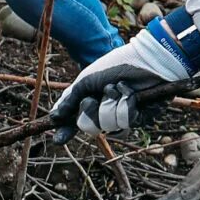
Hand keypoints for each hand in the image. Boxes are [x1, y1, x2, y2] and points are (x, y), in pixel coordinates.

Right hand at [51, 19, 196, 137]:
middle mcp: (106, 110)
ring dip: (111, 105)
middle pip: (90, 128)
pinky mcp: (141, 118)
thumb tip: (54, 118)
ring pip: (109, 127)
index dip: (67, 131)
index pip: (76, 121)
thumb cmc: (115, 65)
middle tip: (93, 99)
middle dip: (91, 112)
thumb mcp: (86, 80)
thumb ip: (69, 100)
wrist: (145, 59)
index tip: (58, 140)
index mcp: (92, 101)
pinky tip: (132, 92)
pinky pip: (126, 122)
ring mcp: (123, 116)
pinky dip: (126, 105)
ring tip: (119, 88)